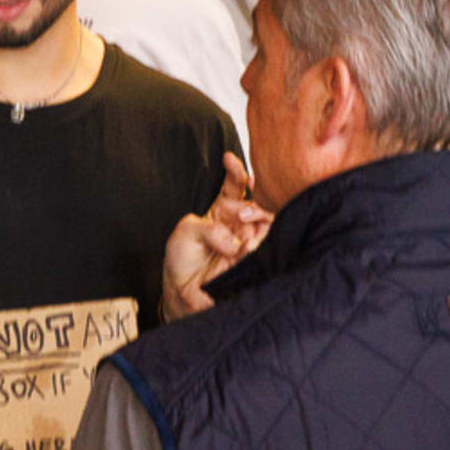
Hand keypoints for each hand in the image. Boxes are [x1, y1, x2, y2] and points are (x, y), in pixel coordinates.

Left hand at [163, 156, 272, 318]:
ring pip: (268, 222)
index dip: (235, 170)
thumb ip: (208, 228)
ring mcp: (247, 241)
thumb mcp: (185, 232)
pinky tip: (247, 244)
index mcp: (222, 210)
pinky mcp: (251, 260)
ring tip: (243, 220)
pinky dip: (257, 243)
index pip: (235, 185)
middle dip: (252, 201)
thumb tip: (234, 242)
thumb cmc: (182, 258)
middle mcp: (238, 223)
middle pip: (259, 202)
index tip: (228, 158)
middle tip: (239, 210)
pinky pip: (264, 247)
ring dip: (258, 216)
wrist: (181, 291)